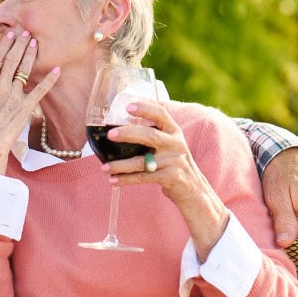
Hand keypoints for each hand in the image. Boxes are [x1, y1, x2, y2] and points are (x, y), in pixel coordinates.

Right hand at [0, 30, 60, 172]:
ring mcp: (14, 96)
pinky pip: (40, 91)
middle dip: (20, 44)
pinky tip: (58, 70)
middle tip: (27, 32)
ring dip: (31, 55)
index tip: (11, 35)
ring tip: (36, 42)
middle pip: (12, 60)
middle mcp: (1, 87)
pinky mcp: (26, 107)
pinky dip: (50, 80)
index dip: (5, 46)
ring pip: (25, 70)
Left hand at [108, 100, 228, 258]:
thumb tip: (118, 129)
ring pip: (142, 161)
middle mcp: (176, 144)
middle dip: (128, 133)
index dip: (145, 108)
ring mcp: (174, 161)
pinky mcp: (170, 177)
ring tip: (104, 167)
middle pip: (150, 135)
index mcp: (174, 131)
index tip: (128, 106)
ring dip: (120, 165)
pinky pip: (143, 177)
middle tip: (110, 135)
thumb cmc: (173, 163)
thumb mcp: (169, 144)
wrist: (194, 190)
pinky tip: (113, 181)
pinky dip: (126, 179)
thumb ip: (152, 135)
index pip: (161, 114)